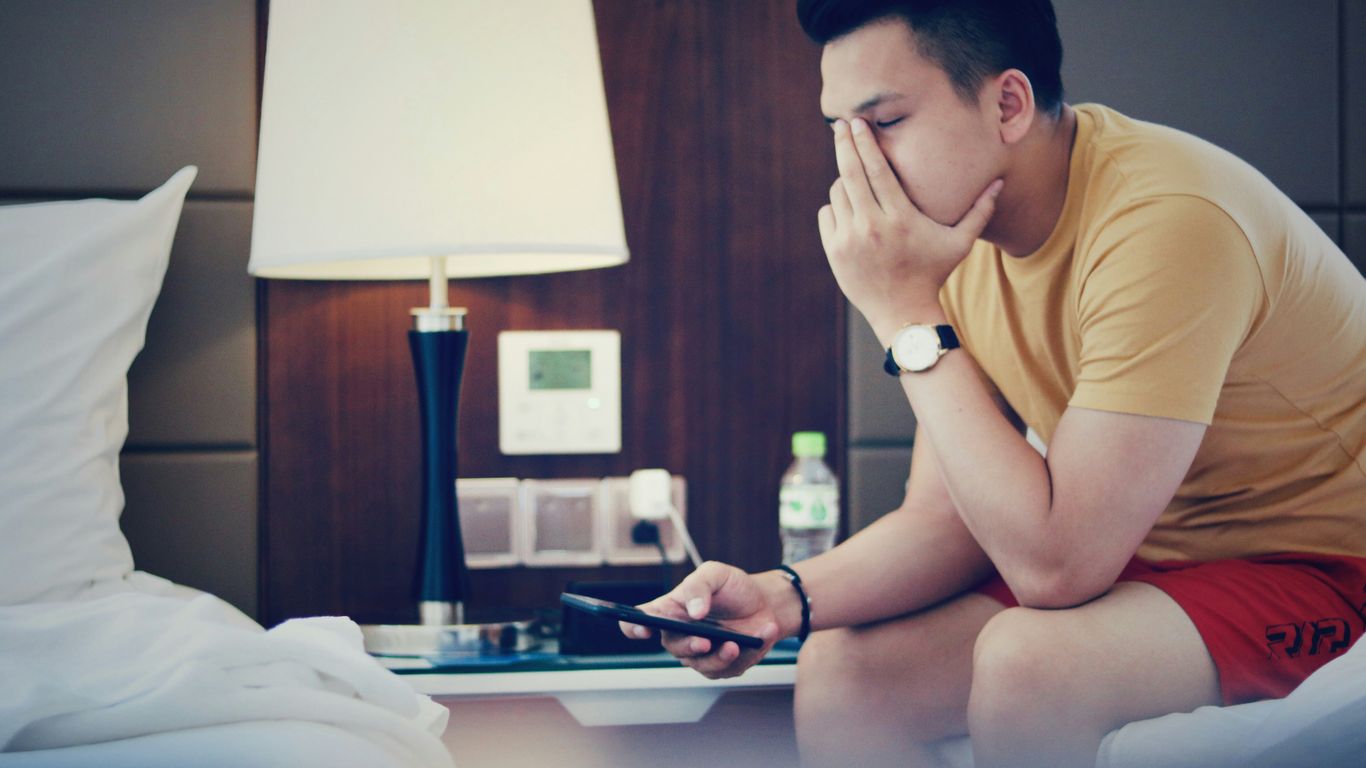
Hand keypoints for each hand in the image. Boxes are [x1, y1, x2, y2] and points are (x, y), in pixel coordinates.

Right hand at [618, 561, 782, 678]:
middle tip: (703, 641)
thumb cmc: (732, 587)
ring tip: (736, 643)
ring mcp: (702, 654)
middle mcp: (680, 636)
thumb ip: (699, 586)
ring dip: (720, 657)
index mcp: (669, 611)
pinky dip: (750, 652)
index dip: (634, 627)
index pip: (639, 622)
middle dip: (688, 646)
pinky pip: (732, 667)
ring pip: (703, 665)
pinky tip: (763, 632)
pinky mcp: (725, 666)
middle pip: (673, 648)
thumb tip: (693, 612)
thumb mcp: (715, 574)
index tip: (643, 629)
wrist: (765, 602)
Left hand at [817, 118, 1002, 338]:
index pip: (877, 170)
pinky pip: (827, 213)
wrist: (903, 312)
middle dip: (844, 145)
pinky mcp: (834, 251)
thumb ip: (979, 211)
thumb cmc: (933, 273)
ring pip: (838, 192)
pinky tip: (850, 211)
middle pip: (850, 173)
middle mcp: (872, 225)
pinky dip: (836, 208)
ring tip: (858, 183)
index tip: (858, 123)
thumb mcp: (960, 243)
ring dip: (845, 182)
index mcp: (901, 218)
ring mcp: (850, 239)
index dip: (866, 143)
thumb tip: (1000, 182)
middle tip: (841, 126)